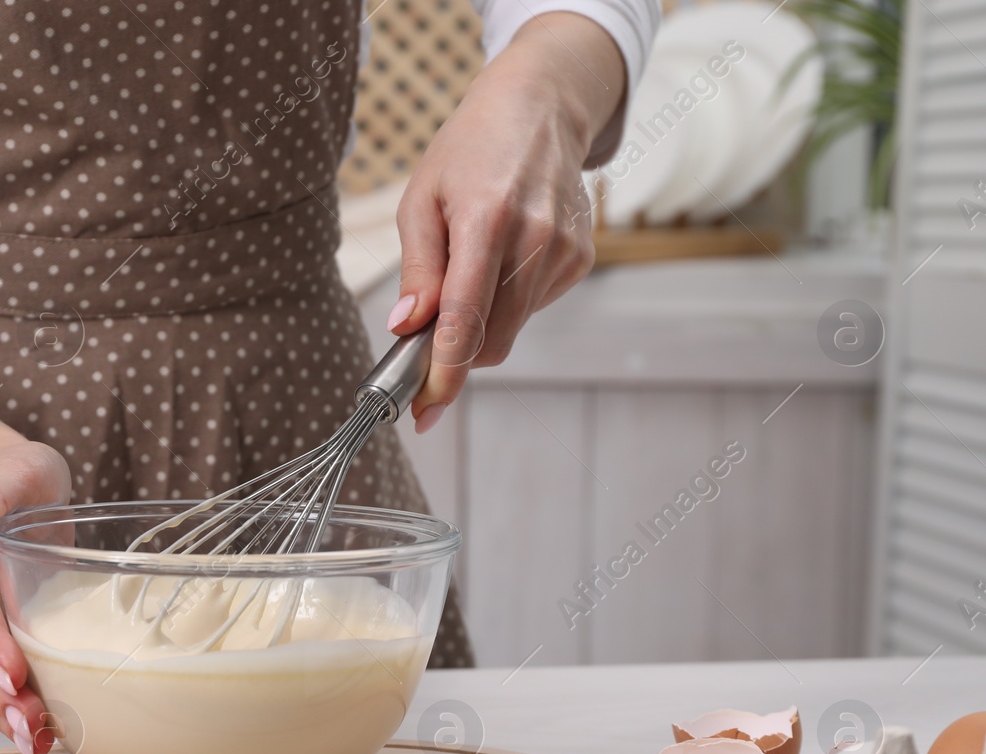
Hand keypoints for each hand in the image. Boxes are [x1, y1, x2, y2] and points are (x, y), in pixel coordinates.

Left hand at [388, 13, 626, 432]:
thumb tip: (405, 329)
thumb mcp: (423, 199)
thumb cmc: (469, 153)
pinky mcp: (580, 260)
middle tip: (420, 354)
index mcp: (487, 219)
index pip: (464, 318)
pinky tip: (502, 260)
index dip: (443, 373)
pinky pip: (530, 309)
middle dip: (454, 360)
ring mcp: (564, 251)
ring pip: (510, 331)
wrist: (540, 111)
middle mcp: (535, 238)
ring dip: (479, 328)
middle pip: (491, 340)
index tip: (423, 411)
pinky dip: (506, 303)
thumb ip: (418, 270)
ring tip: (465, 277)